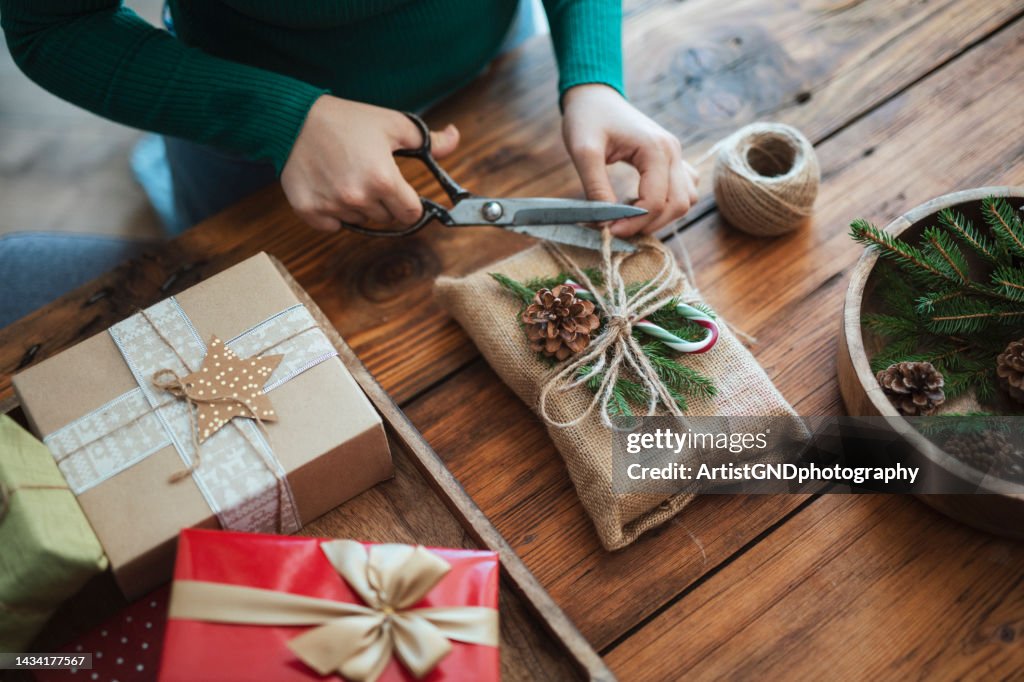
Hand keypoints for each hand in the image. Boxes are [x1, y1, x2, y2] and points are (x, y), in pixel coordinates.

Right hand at [281, 95, 459, 231]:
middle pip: (386, 218)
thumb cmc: (346, 120)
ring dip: (359, 206)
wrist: (295, 119)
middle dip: (384, 202)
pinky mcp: (309, 211)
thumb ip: (428, 140)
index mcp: (383, 179)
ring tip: (346, 175)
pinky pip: (333, 225)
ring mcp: (332, 206)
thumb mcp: (392, 124)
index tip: (402, 194)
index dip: (410, 204)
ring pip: (360, 221)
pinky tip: (328, 186)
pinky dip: (333, 213)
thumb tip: (454, 138)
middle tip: (368, 174)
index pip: (411, 214)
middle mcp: (359, 197)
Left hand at [561, 84, 698, 236]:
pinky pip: (682, 190)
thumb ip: (595, 188)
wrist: (595, 95)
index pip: (656, 201)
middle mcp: (673, 152)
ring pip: (685, 200)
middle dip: (648, 225)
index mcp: (656, 149)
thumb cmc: (587, 118)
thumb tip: (605, 222)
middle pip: (678, 205)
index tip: (608, 231)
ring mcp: (676, 155)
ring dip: (661, 217)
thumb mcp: (583, 152)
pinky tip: (639, 205)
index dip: (633, 223)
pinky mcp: (671, 159)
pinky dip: (666, 205)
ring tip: (629, 220)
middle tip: (617, 230)